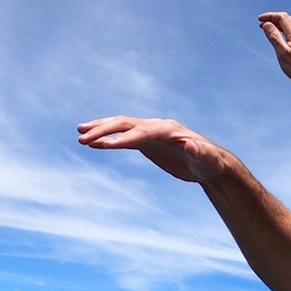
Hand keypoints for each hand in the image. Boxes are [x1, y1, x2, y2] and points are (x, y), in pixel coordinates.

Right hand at [76, 116, 228, 183]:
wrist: (210, 165)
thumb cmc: (211, 163)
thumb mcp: (208, 161)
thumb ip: (200, 153)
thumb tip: (192, 145)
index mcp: (170, 129)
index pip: (143, 131)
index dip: (125, 138)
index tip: (105, 145)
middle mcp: (157, 127)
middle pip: (126, 124)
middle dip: (105, 130)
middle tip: (82, 137)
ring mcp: (150, 132)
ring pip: (121, 127)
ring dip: (101, 129)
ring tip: (80, 134)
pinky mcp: (147, 142)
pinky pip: (124, 137)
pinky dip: (108, 139)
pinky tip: (93, 143)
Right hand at [259, 11, 290, 80]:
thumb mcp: (283, 53)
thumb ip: (274, 37)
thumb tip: (267, 24)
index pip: (282, 17)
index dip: (270, 16)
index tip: (260, 19)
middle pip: (286, 20)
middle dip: (273, 18)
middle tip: (262, 23)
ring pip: (289, 26)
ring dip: (278, 25)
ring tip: (268, 29)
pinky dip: (283, 31)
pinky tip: (279, 37)